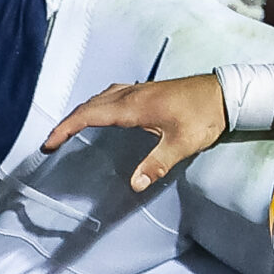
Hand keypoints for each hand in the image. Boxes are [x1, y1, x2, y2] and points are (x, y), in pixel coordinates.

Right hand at [42, 74, 230, 191]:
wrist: (224, 93)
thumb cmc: (204, 116)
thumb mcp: (181, 144)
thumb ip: (157, 164)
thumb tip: (135, 184)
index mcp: (133, 106)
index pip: (88, 115)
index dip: (65, 128)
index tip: (49, 143)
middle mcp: (131, 94)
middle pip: (89, 104)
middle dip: (67, 122)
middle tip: (52, 140)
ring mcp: (138, 89)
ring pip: (99, 97)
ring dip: (81, 111)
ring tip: (70, 127)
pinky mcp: (147, 90)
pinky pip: (112, 94)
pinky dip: (98, 103)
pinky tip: (102, 110)